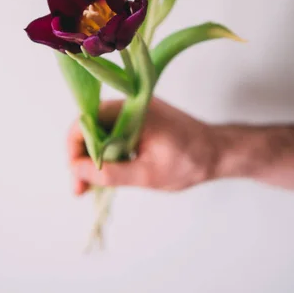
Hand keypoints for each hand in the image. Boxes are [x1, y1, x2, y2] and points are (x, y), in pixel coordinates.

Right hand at [68, 97, 218, 193]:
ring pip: (100, 131)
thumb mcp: (147, 175)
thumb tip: (76, 171)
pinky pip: (113, 132)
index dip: (74, 149)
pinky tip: (108, 173)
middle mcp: (129, 104)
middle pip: (89, 125)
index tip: (76, 178)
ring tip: (91, 186)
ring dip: (93, 156)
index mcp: (131, 110)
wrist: (219, 152)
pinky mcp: (139, 119)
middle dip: (80, 157)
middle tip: (81, 189)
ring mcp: (134, 110)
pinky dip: (107, 152)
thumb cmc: (189, 162)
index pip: (86, 120)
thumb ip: (111, 173)